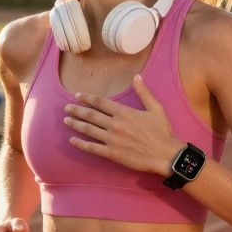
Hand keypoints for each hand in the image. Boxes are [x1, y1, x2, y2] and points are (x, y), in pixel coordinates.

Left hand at [64, 74, 181, 174]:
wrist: (165, 154)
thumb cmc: (162, 132)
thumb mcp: (156, 108)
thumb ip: (144, 92)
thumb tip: (137, 77)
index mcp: (124, 112)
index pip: (100, 102)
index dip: (87, 98)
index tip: (77, 95)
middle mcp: (115, 125)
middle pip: (91, 115)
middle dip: (77, 110)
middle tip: (66, 107)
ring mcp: (112, 139)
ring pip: (88, 130)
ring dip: (76, 124)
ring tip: (66, 120)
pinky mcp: (112, 153)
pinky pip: (92, 148)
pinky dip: (81, 144)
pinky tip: (72, 140)